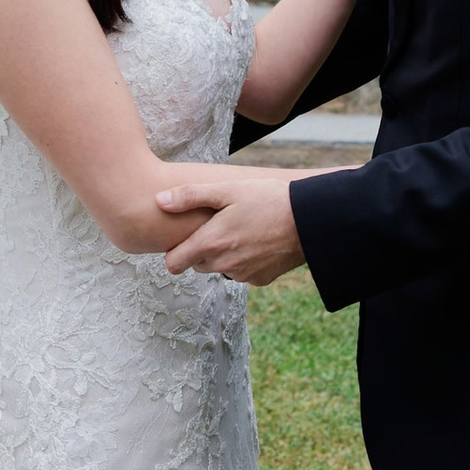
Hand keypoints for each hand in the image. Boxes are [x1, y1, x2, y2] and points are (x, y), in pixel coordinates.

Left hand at [153, 167, 310, 284]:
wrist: (310, 220)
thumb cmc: (268, 199)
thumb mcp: (227, 190)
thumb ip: (190, 196)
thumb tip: (159, 201)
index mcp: (211, 243)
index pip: (173, 263)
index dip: (174, 251)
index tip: (182, 237)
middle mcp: (224, 265)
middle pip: (196, 264)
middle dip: (201, 249)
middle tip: (217, 226)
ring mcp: (243, 275)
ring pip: (219, 268)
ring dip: (223, 255)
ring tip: (240, 229)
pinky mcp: (260, 280)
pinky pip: (241, 273)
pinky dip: (244, 260)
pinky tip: (257, 241)